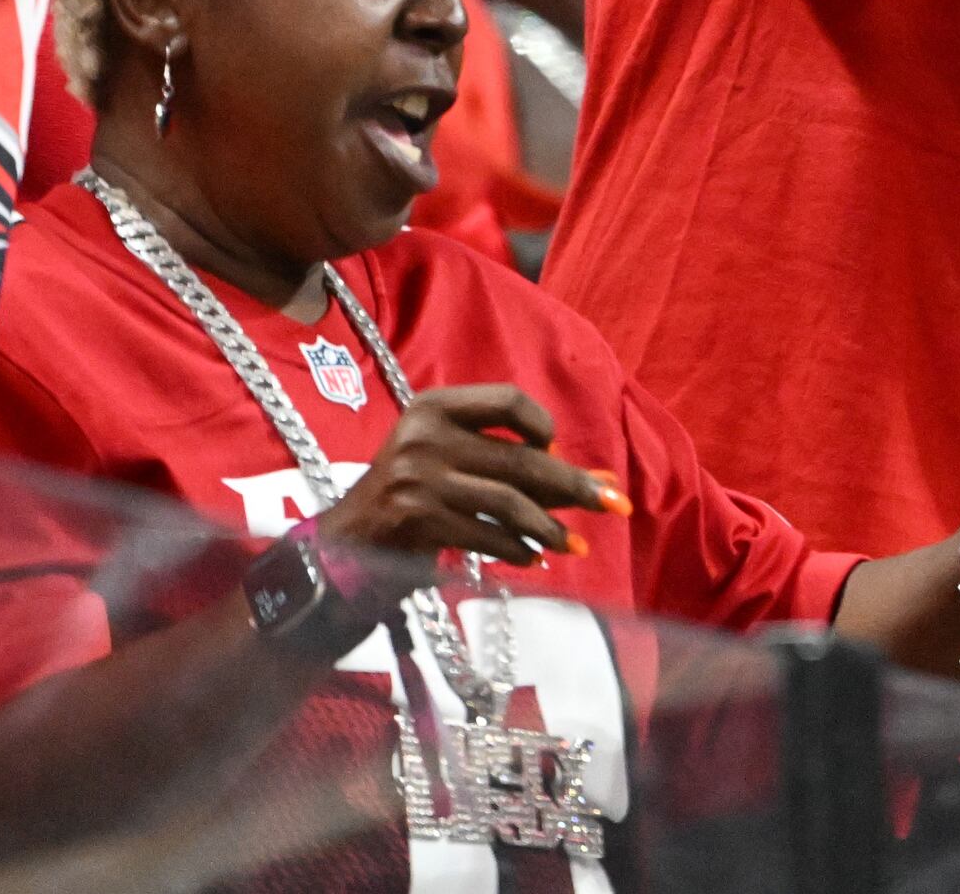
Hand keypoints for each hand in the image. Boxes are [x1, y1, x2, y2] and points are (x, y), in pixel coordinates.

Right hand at [318, 384, 622, 572]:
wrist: (346, 541)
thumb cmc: (411, 492)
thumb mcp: (448, 457)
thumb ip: (513, 461)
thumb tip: (601, 480)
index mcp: (434, 405)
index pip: (508, 400)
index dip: (542, 426)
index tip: (556, 450)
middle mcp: (425, 435)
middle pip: (520, 458)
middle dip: (573, 484)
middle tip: (614, 504)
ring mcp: (419, 479)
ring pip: (508, 503)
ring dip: (550, 528)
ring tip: (575, 546)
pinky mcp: (417, 521)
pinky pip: (485, 535)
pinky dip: (517, 550)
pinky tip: (534, 559)